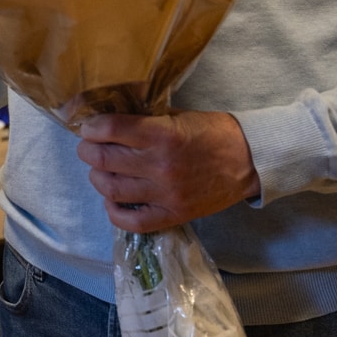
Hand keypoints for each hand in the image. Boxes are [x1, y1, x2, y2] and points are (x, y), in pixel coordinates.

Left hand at [76, 110, 259, 232]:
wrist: (249, 160)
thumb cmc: (212, 132)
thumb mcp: (177, 115)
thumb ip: (144, 119)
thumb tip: (108, 120)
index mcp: (162, 133)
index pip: (109, 129)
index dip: (91, 128)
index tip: (88, 127)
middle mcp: (160, 165)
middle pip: (103, 160)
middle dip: (87, 151)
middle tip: (88, 147)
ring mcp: (166, 194)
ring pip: (112, 189)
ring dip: (97, 178)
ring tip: (100, 170)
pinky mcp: (174, 215)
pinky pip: (132, 221)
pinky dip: (113, 212)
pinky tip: (112, 200)